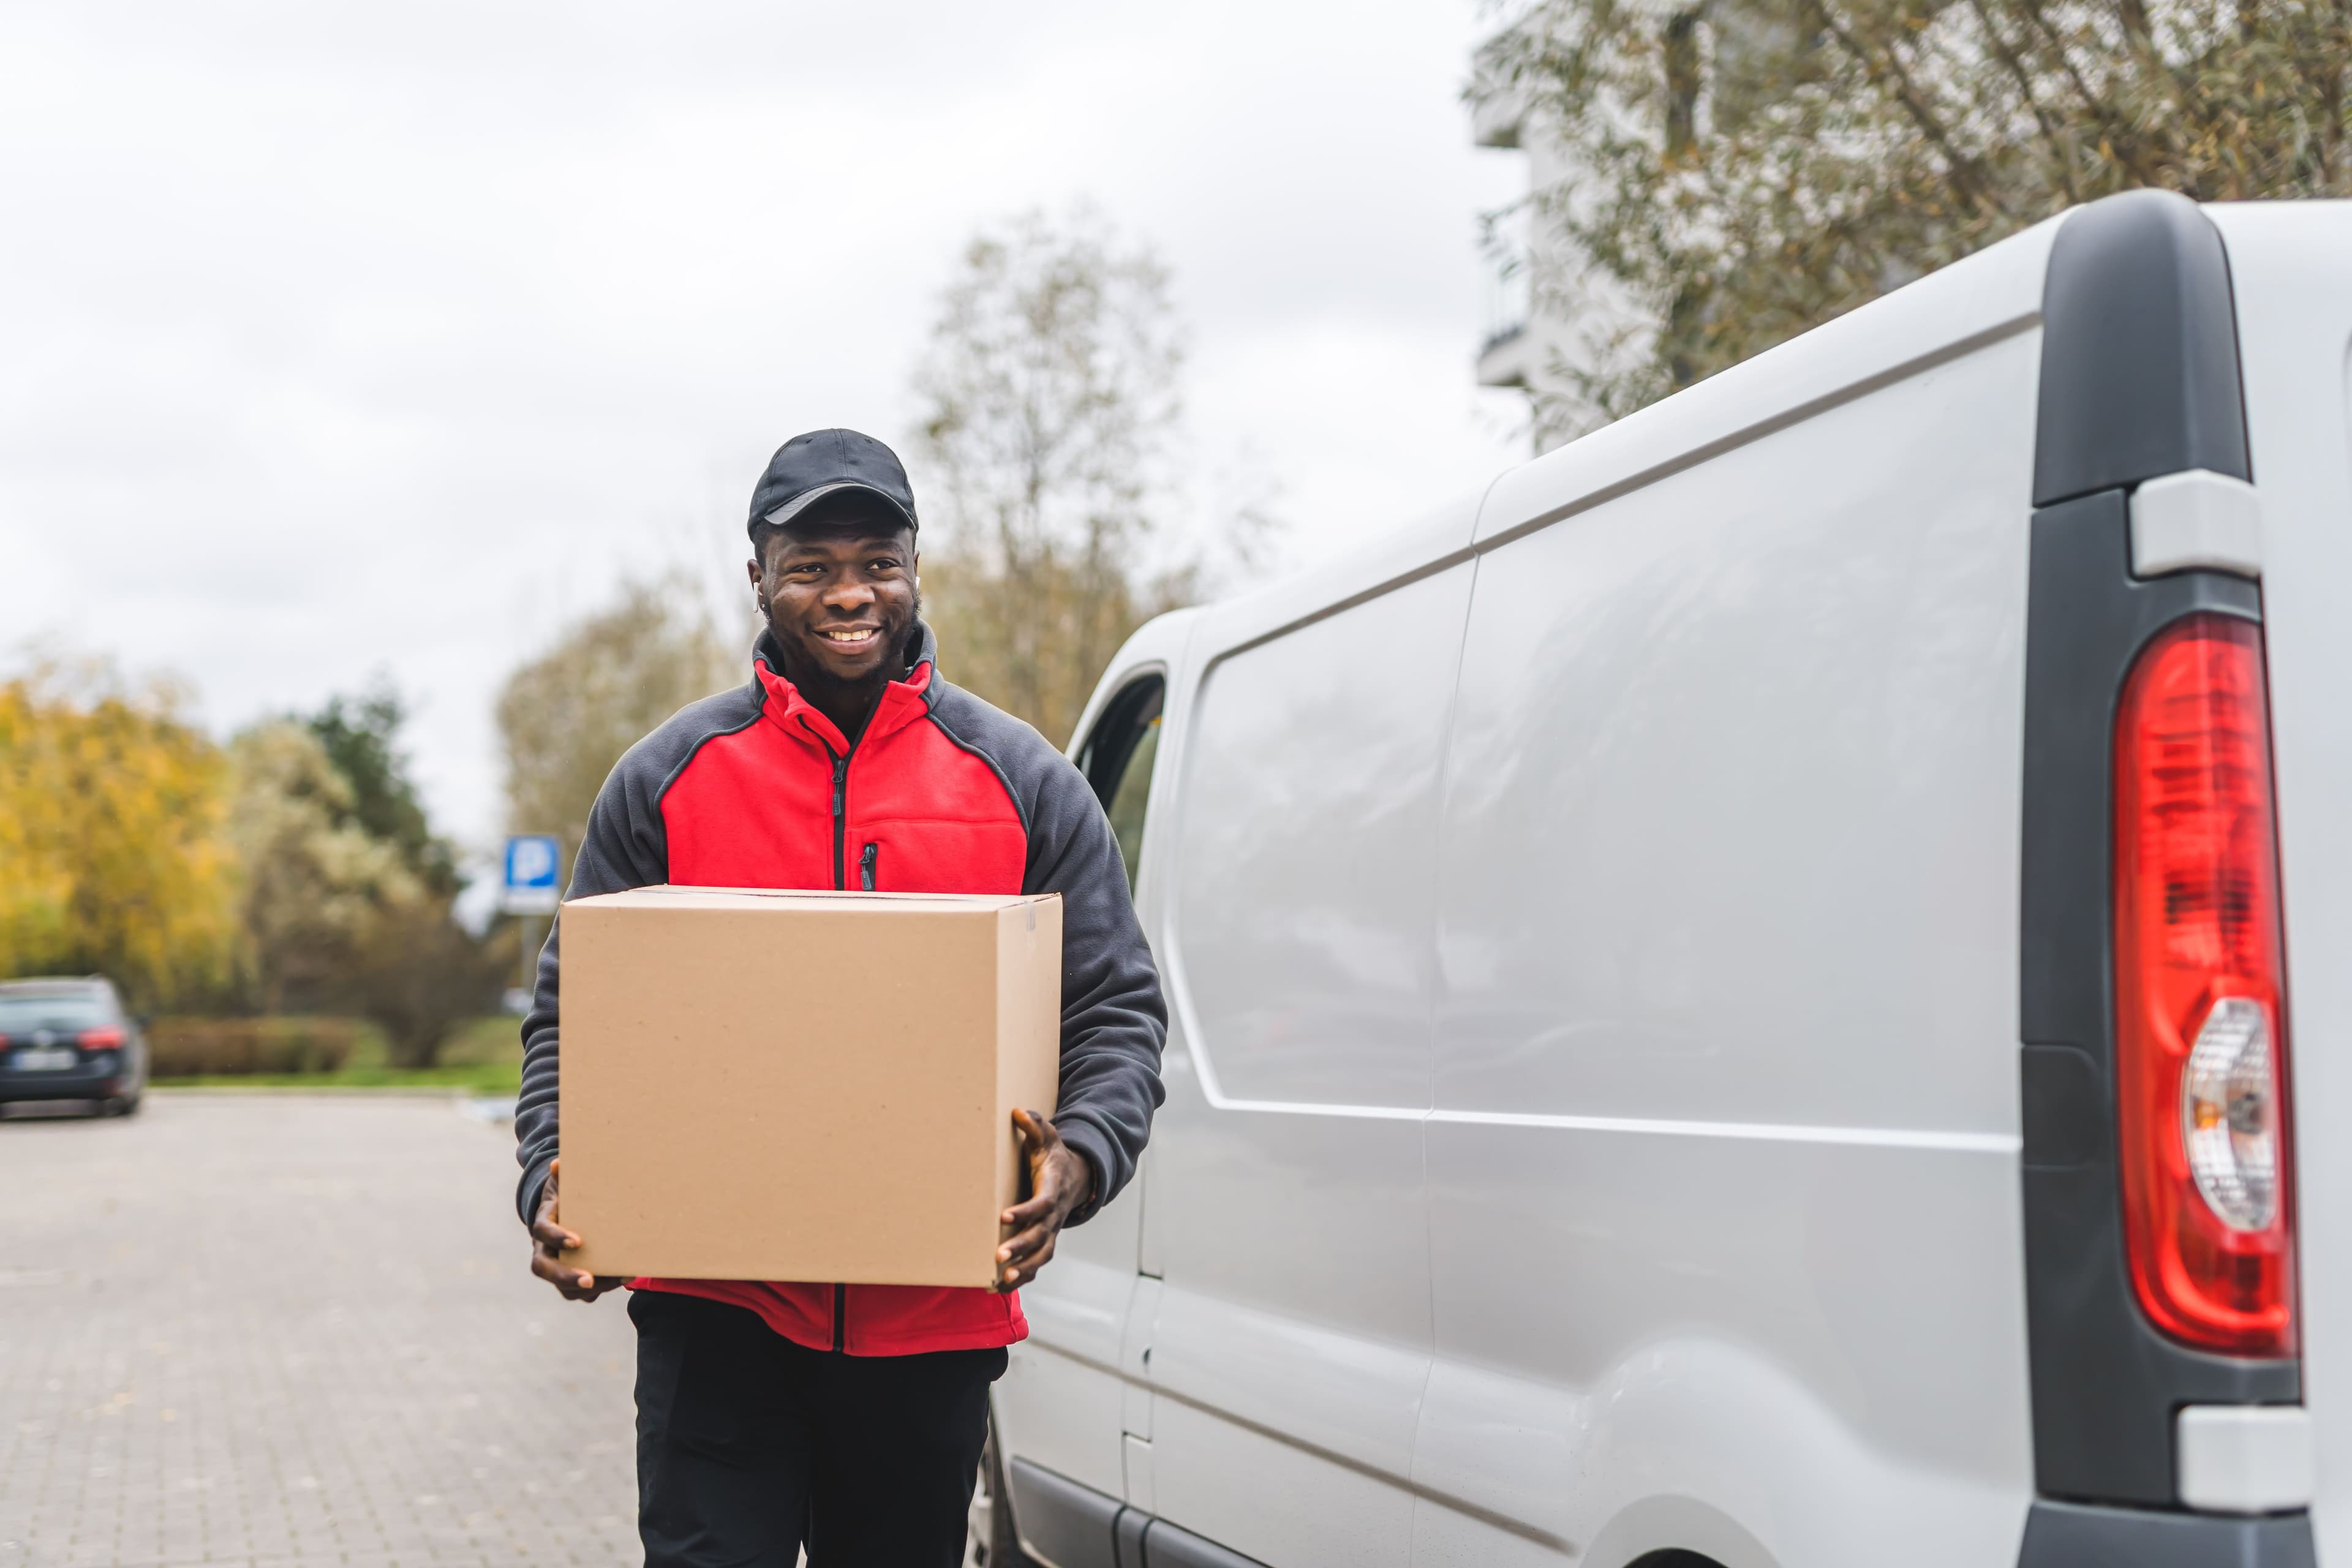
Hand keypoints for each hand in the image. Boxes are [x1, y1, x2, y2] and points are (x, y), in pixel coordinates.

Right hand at [529, 1158, 622, 1302]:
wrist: (563, 1213)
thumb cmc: (568, 1195)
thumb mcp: (565, 1181)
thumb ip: (563, 1174)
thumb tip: (558, 1164)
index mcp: (543, 1223)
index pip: (541, 1231)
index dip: (556, 1236)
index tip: (577, 1240)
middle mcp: (544, 1249)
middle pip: (543, 1269)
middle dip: (565, 1276)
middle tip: (588, 1280)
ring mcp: (556, 1266)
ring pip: (562, 1287)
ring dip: (588, 1289)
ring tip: (620, 1278)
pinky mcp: (571, 1277)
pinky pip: (581, 1292)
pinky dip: (601, 1289)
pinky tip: (624, 1278)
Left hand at [998, 1109, 1092, 1290]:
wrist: (1077, 1179)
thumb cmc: (1055, 1157)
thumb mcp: (1048, 1138)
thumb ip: (1034, 1125)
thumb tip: (1017, 1111)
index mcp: (1053, 1190)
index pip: (1041, 1204)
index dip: (1025, 1212)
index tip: (1004, 1217)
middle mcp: (1054, 1216)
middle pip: (1040, 1236)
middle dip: (1020, 1247)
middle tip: (998, 1256)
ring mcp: (1051, 1232)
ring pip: (1041, 1256)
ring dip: (1023, 1269)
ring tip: (1002, 1280)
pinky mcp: (1046, 1242)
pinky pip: (1036, 1265)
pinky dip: (1022, 1278)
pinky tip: (999, 1288)